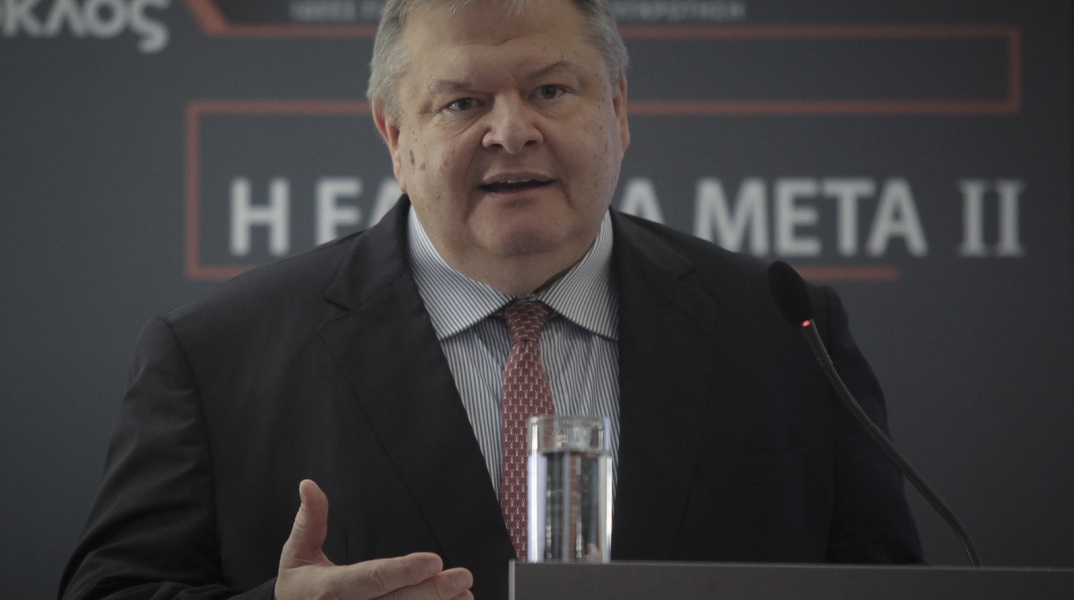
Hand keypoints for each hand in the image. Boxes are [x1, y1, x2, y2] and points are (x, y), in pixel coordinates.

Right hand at [275, 479, 473, 599]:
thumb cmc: (298, 588)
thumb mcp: (296, 554)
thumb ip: (309, 521)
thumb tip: (309, 485)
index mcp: (330, 589)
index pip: (371, 578)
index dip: (403, 571)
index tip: (433, 561)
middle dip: (432, 591)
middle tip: (463, 577)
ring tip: (465, 595)